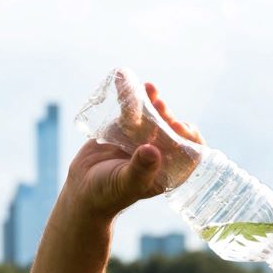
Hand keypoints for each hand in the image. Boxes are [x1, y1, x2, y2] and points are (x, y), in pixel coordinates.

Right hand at [65, 80, 205, 219]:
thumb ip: (140, 169)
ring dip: (152, 100)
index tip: (180, 127)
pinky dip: (128, 93)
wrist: (82, 189)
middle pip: (171, 129)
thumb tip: (152, 151)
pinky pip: (130, 108)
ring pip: (152, 115)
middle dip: (167, 115)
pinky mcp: (125, 128)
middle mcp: (159, 152)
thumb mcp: (125, 184)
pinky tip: (124, 79)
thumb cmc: (108, 194)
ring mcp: (142, 138)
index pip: (189, 151)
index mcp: (168, 169)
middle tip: (161, 107)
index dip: (189, 137)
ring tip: (149, 89)